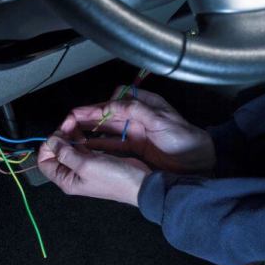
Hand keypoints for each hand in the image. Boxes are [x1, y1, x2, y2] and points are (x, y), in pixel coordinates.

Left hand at [37, 132, 150, 205]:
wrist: (138, 184)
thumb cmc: (113, 178)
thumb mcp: (85, 165)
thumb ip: (65, 152)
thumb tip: (51, 140)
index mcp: (65, 179)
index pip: (44, 161)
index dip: (47, 145)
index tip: (58, 133)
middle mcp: (72, 174)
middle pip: (56, 152)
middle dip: (60, 135)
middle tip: (70, 122)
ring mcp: (84, 167)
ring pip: (69, 147)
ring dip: (70, 134)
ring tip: (76, 122)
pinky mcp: (95, 161)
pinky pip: (82, 147)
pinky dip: (81, 137)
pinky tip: (86, 130)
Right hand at [62, 87, 215, 174]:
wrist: (198, 161)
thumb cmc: (184, 139)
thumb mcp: (160, 120)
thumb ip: (135, 110)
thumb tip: (111, 105)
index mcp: (143, 106)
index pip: (112, 103)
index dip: (93, 109)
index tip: (76, 115)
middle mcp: (137, 117)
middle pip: (105, 115)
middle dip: (86, 119)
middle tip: (66, 125)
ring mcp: (135, 133)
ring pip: (106, 130)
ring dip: (89, 132)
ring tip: (70, 136)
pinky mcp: (136, 148)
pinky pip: (113, 144)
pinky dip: (99, 145)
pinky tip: (86, 148)